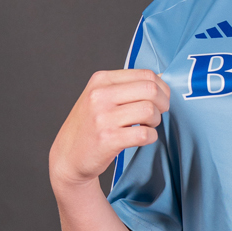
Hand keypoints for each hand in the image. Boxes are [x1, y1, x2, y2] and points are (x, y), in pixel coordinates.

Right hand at [49, 69, 169, 189]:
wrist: (68, 156)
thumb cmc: (89, 126)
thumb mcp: (99, 97)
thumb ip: (125, 87)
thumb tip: (160, 81)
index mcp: (101, 80)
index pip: (145, 74)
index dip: (162, 88)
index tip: (161, 100)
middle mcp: (100, 95)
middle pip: (150, 90)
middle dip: (162, 104)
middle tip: (157, 114)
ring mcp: (103, 117)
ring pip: (149, 111)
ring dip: (155, 121)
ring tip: (147, 126)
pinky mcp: (108, 139)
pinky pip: (144, 134)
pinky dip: (151, 137)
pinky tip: (142, 139)